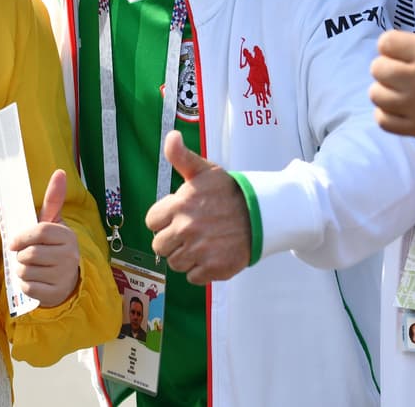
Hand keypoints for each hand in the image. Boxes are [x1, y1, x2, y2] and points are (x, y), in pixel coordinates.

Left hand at [9, 169, 79, 307]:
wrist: (67, 279)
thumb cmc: (54, 247)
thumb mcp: (54, 223)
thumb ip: (54, 199)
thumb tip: (60, 172)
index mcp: (67, 236)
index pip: (40, 231)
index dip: (22, 237)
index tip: (14, 242)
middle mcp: (69, 255)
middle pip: (30, 253)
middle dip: (21, 256)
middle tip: (26, 256)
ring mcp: (64, 275)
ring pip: (26, 270)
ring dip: (21, 270)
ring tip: (30, 268)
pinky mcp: (55, 293)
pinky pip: (27, 287)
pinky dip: (24, 284)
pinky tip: (34, 280)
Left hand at [145, 132, 250, 284]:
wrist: (262, 213)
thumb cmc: (230, 192)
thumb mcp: (205, 171)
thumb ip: (181, 157)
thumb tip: (171, 137)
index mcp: (179, 205)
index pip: (152, 222)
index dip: (164, 220)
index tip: (179, 217)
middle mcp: (186, 229)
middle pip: (160, 246)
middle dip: (173, 240)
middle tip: (191, 232)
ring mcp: (199, 251)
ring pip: (176, 263)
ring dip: (186, 256)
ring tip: (203, 243)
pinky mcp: (213, 268)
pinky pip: (193, 277)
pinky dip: (201, 270)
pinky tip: (212, 254)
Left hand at [369, 0, 414, 139]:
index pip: (384, 43)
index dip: (394, 44)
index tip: (410, 49)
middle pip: (376, 68)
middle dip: (388, 65)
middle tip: (407, 68)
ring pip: (376, 94)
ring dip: (385, 89)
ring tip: (404, 86)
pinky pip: (382, 121)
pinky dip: (387, 113)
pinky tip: (403, 104)